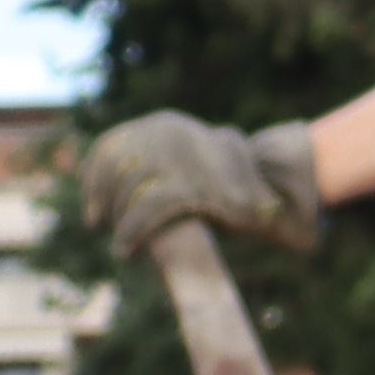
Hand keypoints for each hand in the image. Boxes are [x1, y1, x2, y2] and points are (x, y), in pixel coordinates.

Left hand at [79, 113, 323, 258]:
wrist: (282, 193)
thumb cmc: (236, 186)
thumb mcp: (193, 163)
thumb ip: (159, 163)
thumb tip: (111, 187)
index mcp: (165, 123)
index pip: (110, 146)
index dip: (93, 181)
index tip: (92, 212)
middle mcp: (169, 132)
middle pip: (115, 168)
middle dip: (103, 201)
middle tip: (100, 226)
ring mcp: (181, 156)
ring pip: (128, 189)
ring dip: (119, 220)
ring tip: (121, 244)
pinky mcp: (193, 185)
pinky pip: (147, 209)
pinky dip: (131, 233)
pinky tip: (125, 251)